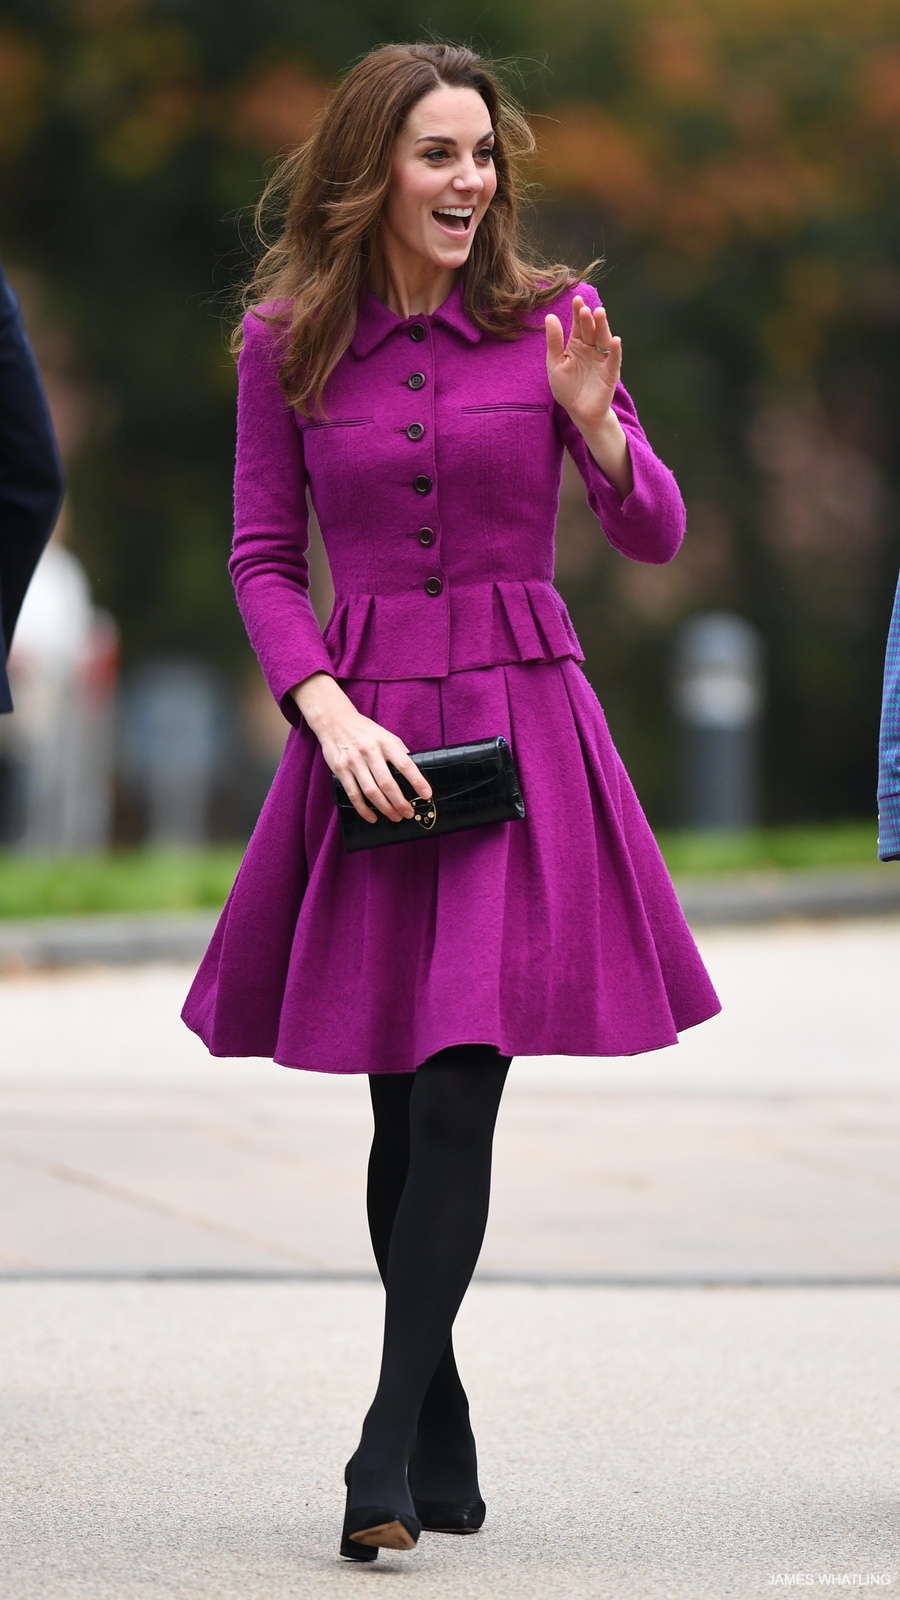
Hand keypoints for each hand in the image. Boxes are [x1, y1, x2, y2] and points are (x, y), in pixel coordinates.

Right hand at [290, 672, 431, 822]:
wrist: (334, 720)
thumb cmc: (364, 731)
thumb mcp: (385, 735)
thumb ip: (398, 751)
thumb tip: (414, 770)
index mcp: (386, 742)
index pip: (405, 764)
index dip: (417, 781)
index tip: (427, 795)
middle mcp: (370, 752)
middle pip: (387, 783)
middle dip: (400, 802)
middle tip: (409, 813)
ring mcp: (354, 761)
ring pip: (371, 791)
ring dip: (385, 808)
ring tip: (395, 817)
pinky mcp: (340, 769)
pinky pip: (353, 794)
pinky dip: (364, 809)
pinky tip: (373, 817)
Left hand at [545, 296, 621, 429]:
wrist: (578, 412)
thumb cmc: (566, 388)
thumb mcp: (555, 363)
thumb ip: (554, 341)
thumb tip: (550, 316)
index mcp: (577, 344)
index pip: (579, 325)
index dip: (577, 312)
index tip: (576, 299)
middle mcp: (591, 348)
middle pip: (591, 330)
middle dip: (588, 318)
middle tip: (585, 308)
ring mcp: (602, 359)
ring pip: (603, 339)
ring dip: (602, 326)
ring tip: (599, 313)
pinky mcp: (610, 373)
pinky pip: (614, 360)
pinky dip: (616, 351)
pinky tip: (615, 340)